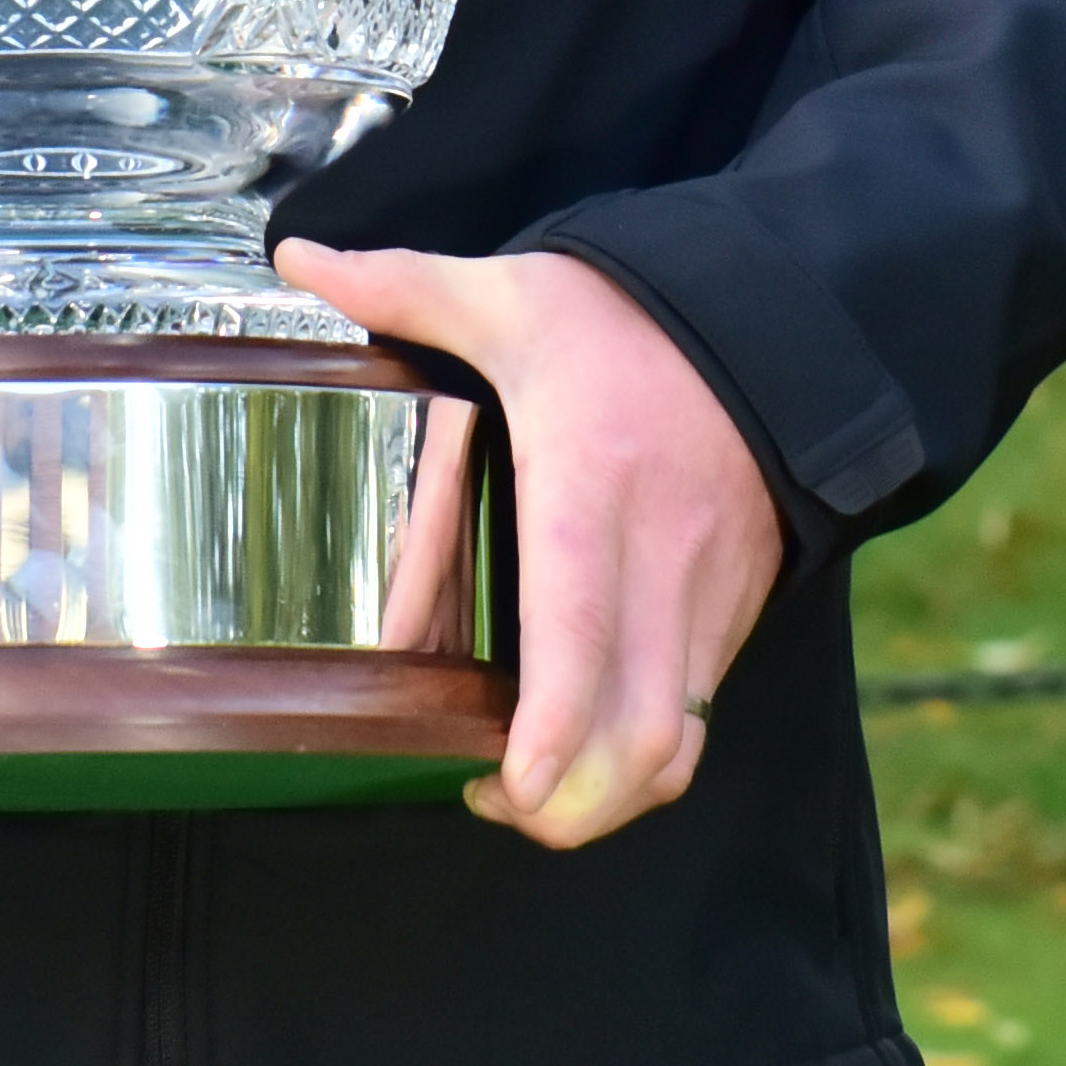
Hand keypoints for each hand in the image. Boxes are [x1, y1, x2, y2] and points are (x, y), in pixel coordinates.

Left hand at [280, 242, 783, 850]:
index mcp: (590, 484)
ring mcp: (708, 589)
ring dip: (613, 794)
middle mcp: (661, 553)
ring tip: (537, 793)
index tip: (514, 785)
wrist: (765, 312)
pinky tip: (590, 744)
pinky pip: (702, 709)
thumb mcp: (513, 293)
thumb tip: (299, 259)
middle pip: (642, 727)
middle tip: (501, 802)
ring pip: (681, 737)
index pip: (583, 629)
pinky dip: (650, 753)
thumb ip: (403, 287)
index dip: (556, 726)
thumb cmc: (626, 316)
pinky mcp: (737, 605)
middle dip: (575, 806)